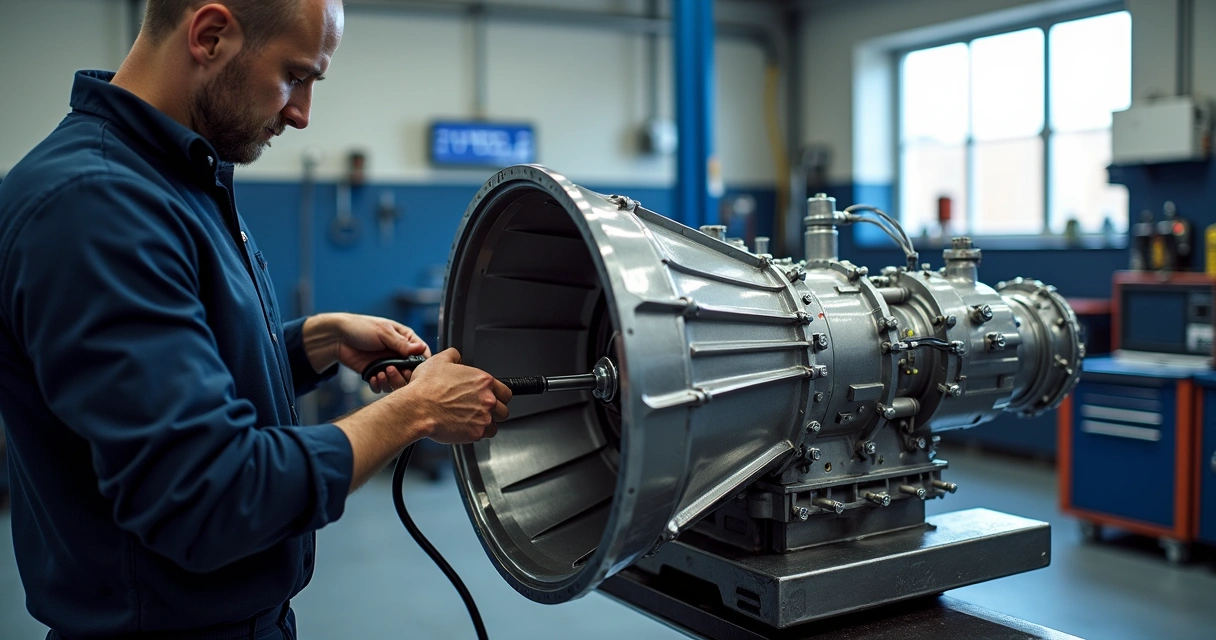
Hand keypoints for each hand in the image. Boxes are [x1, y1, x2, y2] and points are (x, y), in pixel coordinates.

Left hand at [304, 313, 430, 391]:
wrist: (337, 337)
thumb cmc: (361, 327)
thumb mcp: (384, 332)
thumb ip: (402, 343)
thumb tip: (422, 348)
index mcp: (404, 340)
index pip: (421, 354)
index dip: (421, 364)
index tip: (414, 369)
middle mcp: (398, 355)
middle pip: (411, 373)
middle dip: (403, 375)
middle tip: (391, 370)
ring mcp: (387, 365)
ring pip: (397, 382)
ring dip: (390, 381)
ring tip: (380, 373)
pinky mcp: (375, 374)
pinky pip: (382, 386)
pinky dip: (378, 385)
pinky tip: (372, 377)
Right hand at [401, 348, 511, 443]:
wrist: (416, 409)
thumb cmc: (426, 388)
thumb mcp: (440, 360)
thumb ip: (454, 356)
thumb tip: (457, 357)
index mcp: (483, 381)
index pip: (505, 392)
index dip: (499, 395)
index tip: (494, 398)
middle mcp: (487, 399)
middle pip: (503, 410)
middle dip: (494, 411)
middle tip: (481, 410)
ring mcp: (483, 417)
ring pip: (495, 424)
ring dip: (486, 423)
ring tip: (472, 420)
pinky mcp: (475, 433)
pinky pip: (484, 435)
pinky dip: (477, 433)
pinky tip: (466, 427)